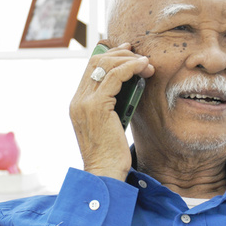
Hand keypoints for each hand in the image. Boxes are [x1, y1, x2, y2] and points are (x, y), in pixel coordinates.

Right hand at [70, 42, 154, 180]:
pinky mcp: (97, 106)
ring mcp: (85, 102)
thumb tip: (129, 86)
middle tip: (140, 55)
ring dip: (129, 60)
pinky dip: (131, 67)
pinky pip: (115, 76)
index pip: (90, 68)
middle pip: (95, 61)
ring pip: (105, 64)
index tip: (128, 52)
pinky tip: (144, 68)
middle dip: (120, 54)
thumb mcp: (110, 124)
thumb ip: (113, 105)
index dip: (109, 55)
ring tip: (147, 64)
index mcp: (78, 103)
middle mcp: (78, 100)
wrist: (104, 173)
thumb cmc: (111, 154)